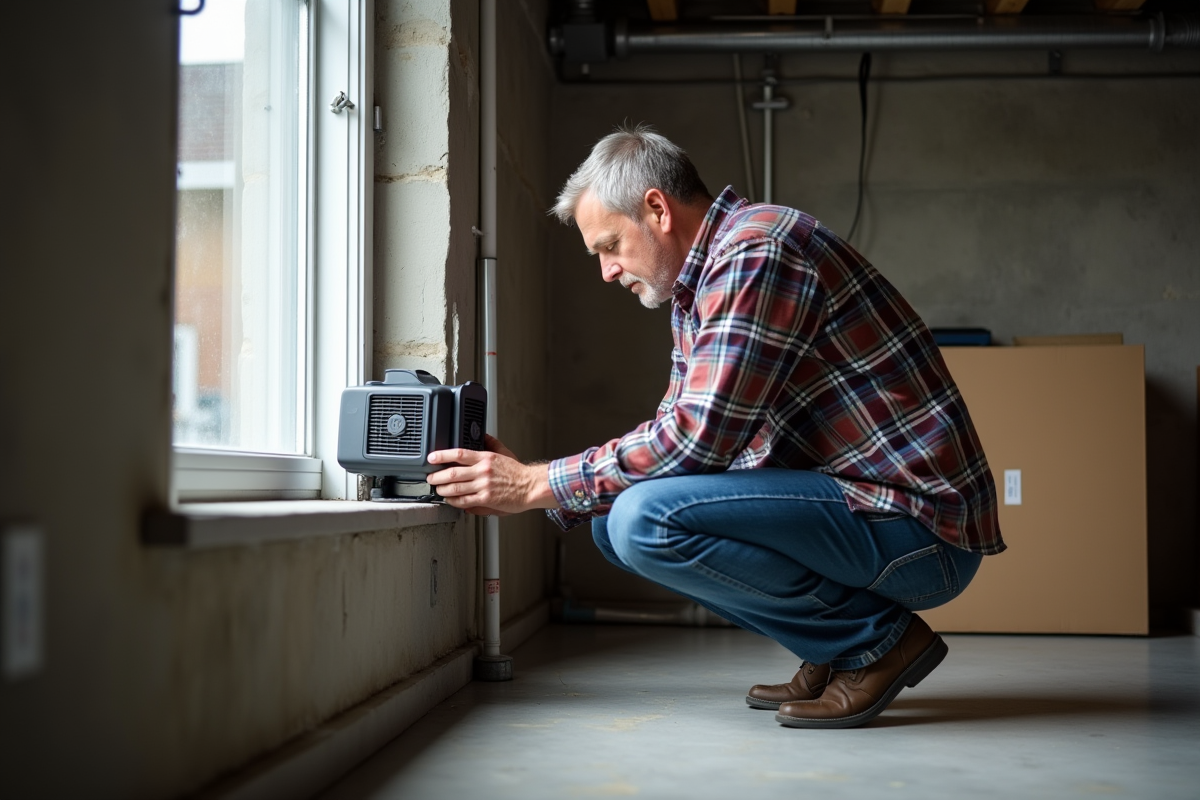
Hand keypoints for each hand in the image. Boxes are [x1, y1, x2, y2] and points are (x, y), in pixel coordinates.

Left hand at [426, 440, 555, 515]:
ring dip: (443, 490)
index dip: (442, 455)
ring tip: (438, 490)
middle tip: (430, 478)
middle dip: (437, 476)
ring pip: (456, 488)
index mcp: (486, 458)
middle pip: (453, 472)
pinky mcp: (486, 499)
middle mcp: (483, 471)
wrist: (531, 486)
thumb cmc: (518, 472)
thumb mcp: (504, 452)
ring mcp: (484, 486)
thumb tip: (482, 436)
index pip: (459, 454)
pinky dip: (454, 501)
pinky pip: (464, 501)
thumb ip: (491, 443)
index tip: (432, 457)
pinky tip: (450, 500)